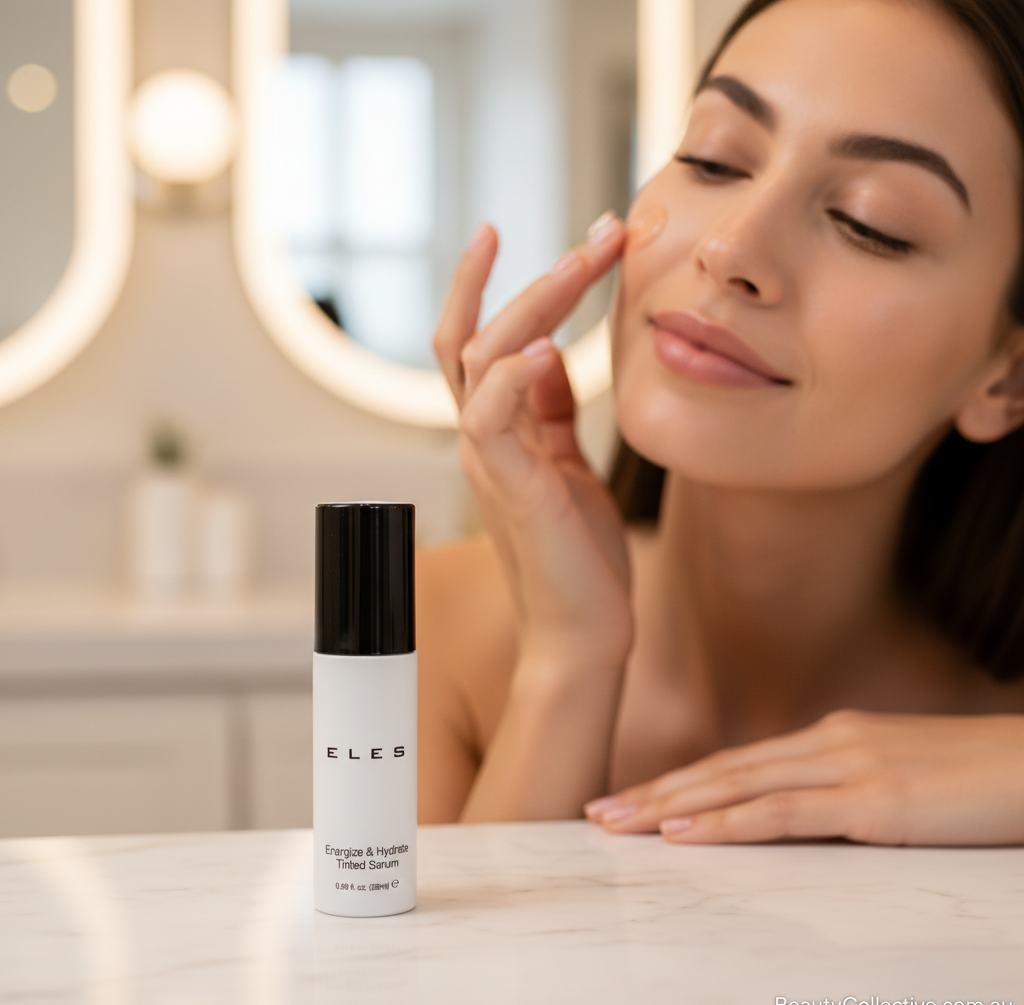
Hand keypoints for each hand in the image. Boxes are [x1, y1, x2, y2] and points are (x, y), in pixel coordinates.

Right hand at [435, 216, 630, 663]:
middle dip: (530, 276)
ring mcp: (491, 462)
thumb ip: (551, 413)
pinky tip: (553, 345)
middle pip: (476, 336)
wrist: (583, 632)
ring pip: (481, 361)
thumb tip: (547, 355)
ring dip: (532, 304)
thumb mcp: (568, 466)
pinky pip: (492, 419)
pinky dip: (515, 376)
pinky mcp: (513, 490)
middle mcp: (483, 440)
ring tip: (586, 262)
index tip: (508, 231)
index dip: (485, 285)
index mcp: (498, 432)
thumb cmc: (579, 553)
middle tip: (599, 234)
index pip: (476, 342)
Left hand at [585, 710, 1023, 844]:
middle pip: (721, 769)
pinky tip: (684, 836)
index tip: (632, 796)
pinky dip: (726, 824)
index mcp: (829, 737)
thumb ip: (845, 787)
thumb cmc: (975, 776)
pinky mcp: (873, 801)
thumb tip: (802, 814)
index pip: (736, 762)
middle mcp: (826, 743)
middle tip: (596, 810)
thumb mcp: (898, 776)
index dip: (679, 780)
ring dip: (668, 807)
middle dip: (653, 792)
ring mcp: (847, 767)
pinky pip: (783, 815)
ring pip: (736, 786)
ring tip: (616, 823)